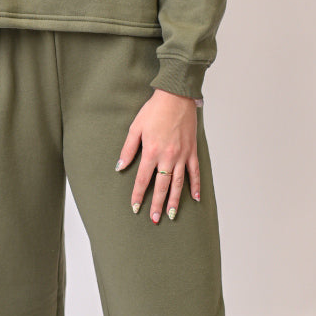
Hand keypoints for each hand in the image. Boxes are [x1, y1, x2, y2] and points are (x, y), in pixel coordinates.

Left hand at [115, 89, 200, 222]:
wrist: (176, 97)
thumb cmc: (154, 110)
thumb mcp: (135, 128)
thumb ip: (128, 149)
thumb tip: (120, 167)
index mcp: (151, 151)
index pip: (143, 179)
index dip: (138, 195)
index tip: (136, 207)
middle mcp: (167, 157)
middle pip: (161, 186)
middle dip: (157, 204)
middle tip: (154, 219)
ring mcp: (182, 155)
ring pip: (178, 183)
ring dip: (175, 201)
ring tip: (172, 215)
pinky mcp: (192, 151)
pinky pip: (195, 172)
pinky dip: (195, 186)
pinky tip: (195, 198)